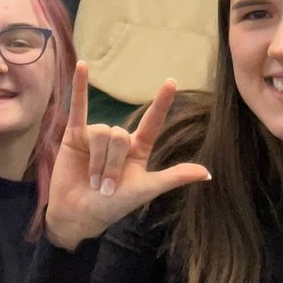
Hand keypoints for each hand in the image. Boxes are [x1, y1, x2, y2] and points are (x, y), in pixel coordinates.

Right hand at [44, 64, 210, 249]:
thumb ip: (173, 177)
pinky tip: (82, 66)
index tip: (171, 82)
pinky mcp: (75, 134)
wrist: (78, 216)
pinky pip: (79, 107)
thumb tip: (208, 173)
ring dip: (97, 162)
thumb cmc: (112, 207)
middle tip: (105, 187)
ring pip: (102, 133)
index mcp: (139, 149)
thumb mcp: (146, 190)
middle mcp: (119, 139)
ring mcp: (97, 134)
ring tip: (92, 181)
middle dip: (113, 164)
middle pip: (120, 135)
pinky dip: (80, 86)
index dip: (162, 102)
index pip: (153, 121)